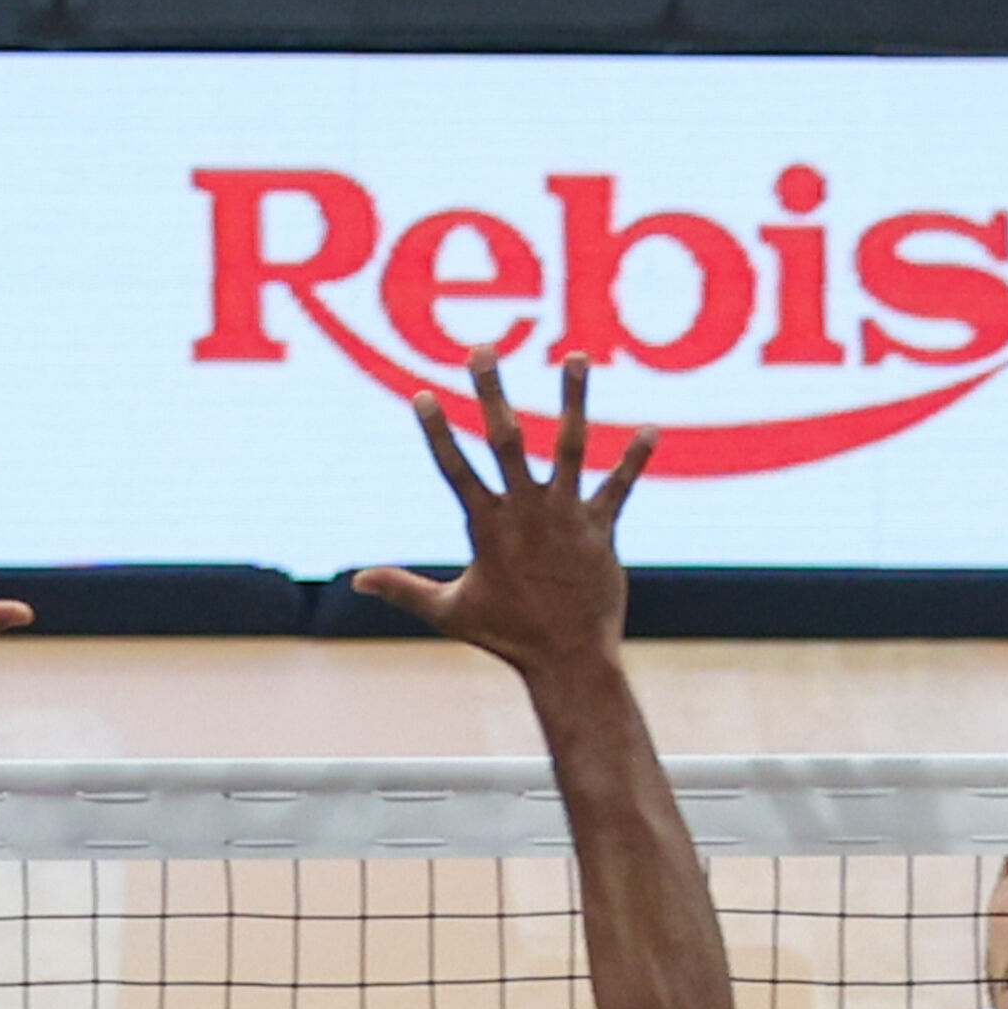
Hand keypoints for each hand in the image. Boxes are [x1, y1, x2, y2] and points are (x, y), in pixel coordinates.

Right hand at [348, 354, 652, 681]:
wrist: (567, 659)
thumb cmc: (505, 636)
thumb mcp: (448, 611)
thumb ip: (403, 589)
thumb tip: (357, 580)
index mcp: (486, 526)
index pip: (454, 468)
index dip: (435, 431)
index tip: (422, 395)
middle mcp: (525, 511)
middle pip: (505, 439)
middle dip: (491, 392)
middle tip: (481, 349)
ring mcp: (565, 516)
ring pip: (570, 446)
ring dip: (573, 399)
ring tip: (575, 356)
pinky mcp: (600, 529)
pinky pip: (619, 487)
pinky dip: (635, 459)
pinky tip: (650, 429)